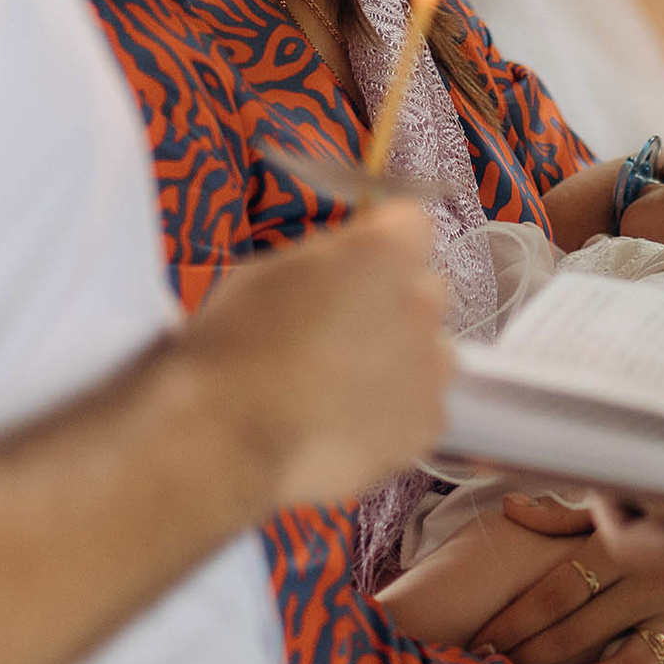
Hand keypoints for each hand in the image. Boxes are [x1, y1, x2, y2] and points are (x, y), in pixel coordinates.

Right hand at [176, 202, 451, 507]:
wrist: (232, 439)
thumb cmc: (235, 346)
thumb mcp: (268, 272)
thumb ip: (326, 262)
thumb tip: (343, 270)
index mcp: (385, 251)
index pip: (408, 224)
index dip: (378, 242)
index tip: (351, 264)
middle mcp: (423, 302)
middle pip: (423, 290)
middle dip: (392, 303)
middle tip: (341, 332)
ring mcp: (432, 367)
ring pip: (430, 352)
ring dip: (400, 360)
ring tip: (344, 389)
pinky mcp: (428, 423)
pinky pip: (420, 407)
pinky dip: (393, 415)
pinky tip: (348, 426)